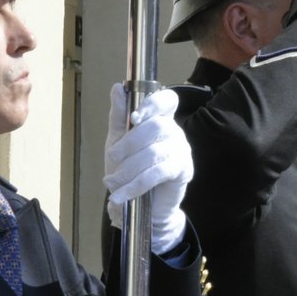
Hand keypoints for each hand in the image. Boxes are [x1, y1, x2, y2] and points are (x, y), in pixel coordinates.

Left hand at [104, 85, 191, 253]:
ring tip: (112, 183)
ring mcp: (182, 151)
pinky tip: (122, 194)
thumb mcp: (118, 142)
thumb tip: (117, 88)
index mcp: (160, 119)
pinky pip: (159, 172)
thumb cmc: (131, 171)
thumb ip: (119, 117)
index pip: (167, 100)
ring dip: (128, 169)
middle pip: (156, 126)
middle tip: (112, 158)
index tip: (134, 116)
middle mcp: (175, 132)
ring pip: (154, 152)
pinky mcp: (184, 171)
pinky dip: (136, 184)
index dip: (153, 103)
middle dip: (129, 143)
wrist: (143, 207)